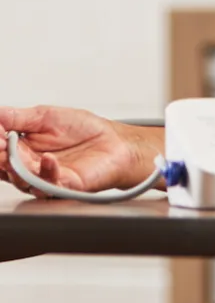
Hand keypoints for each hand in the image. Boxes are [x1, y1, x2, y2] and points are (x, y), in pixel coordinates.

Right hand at [0, 105, 155, 196]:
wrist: (115, 142)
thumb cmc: (84, 130)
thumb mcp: (45, 116)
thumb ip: (18, 118)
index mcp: (24, 149)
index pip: (0, 151)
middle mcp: (32, 167)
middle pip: (6, 168)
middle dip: (0, 158)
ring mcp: (48, 178)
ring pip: (24, 181)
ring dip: (16, 169)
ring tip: (12, 156)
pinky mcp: (66, 186)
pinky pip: (52, 185)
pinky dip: (48, 172)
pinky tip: (48, 160)